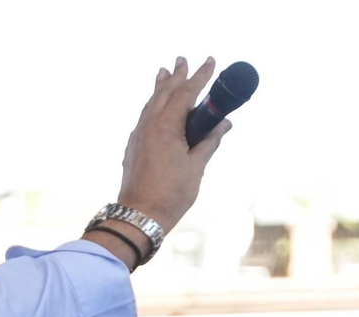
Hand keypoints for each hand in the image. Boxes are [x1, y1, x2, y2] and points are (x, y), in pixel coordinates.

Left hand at [115, 57, 232, 233]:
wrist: (139, 215)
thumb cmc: (170, 194)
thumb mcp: (196, 167)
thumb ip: (209, 142)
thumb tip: (224, 125)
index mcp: (166, 126)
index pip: (186, 93)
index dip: (200, 76)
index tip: (210, 61)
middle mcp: (149, 125)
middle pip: (164, 92)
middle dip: (176, 75)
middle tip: (183, 59)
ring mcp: (138, 135)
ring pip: (150, 103)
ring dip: (160, 86)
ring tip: (164, 72)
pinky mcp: (133, 147)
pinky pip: (144, 116)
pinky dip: (152, 104)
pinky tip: (154, 106)